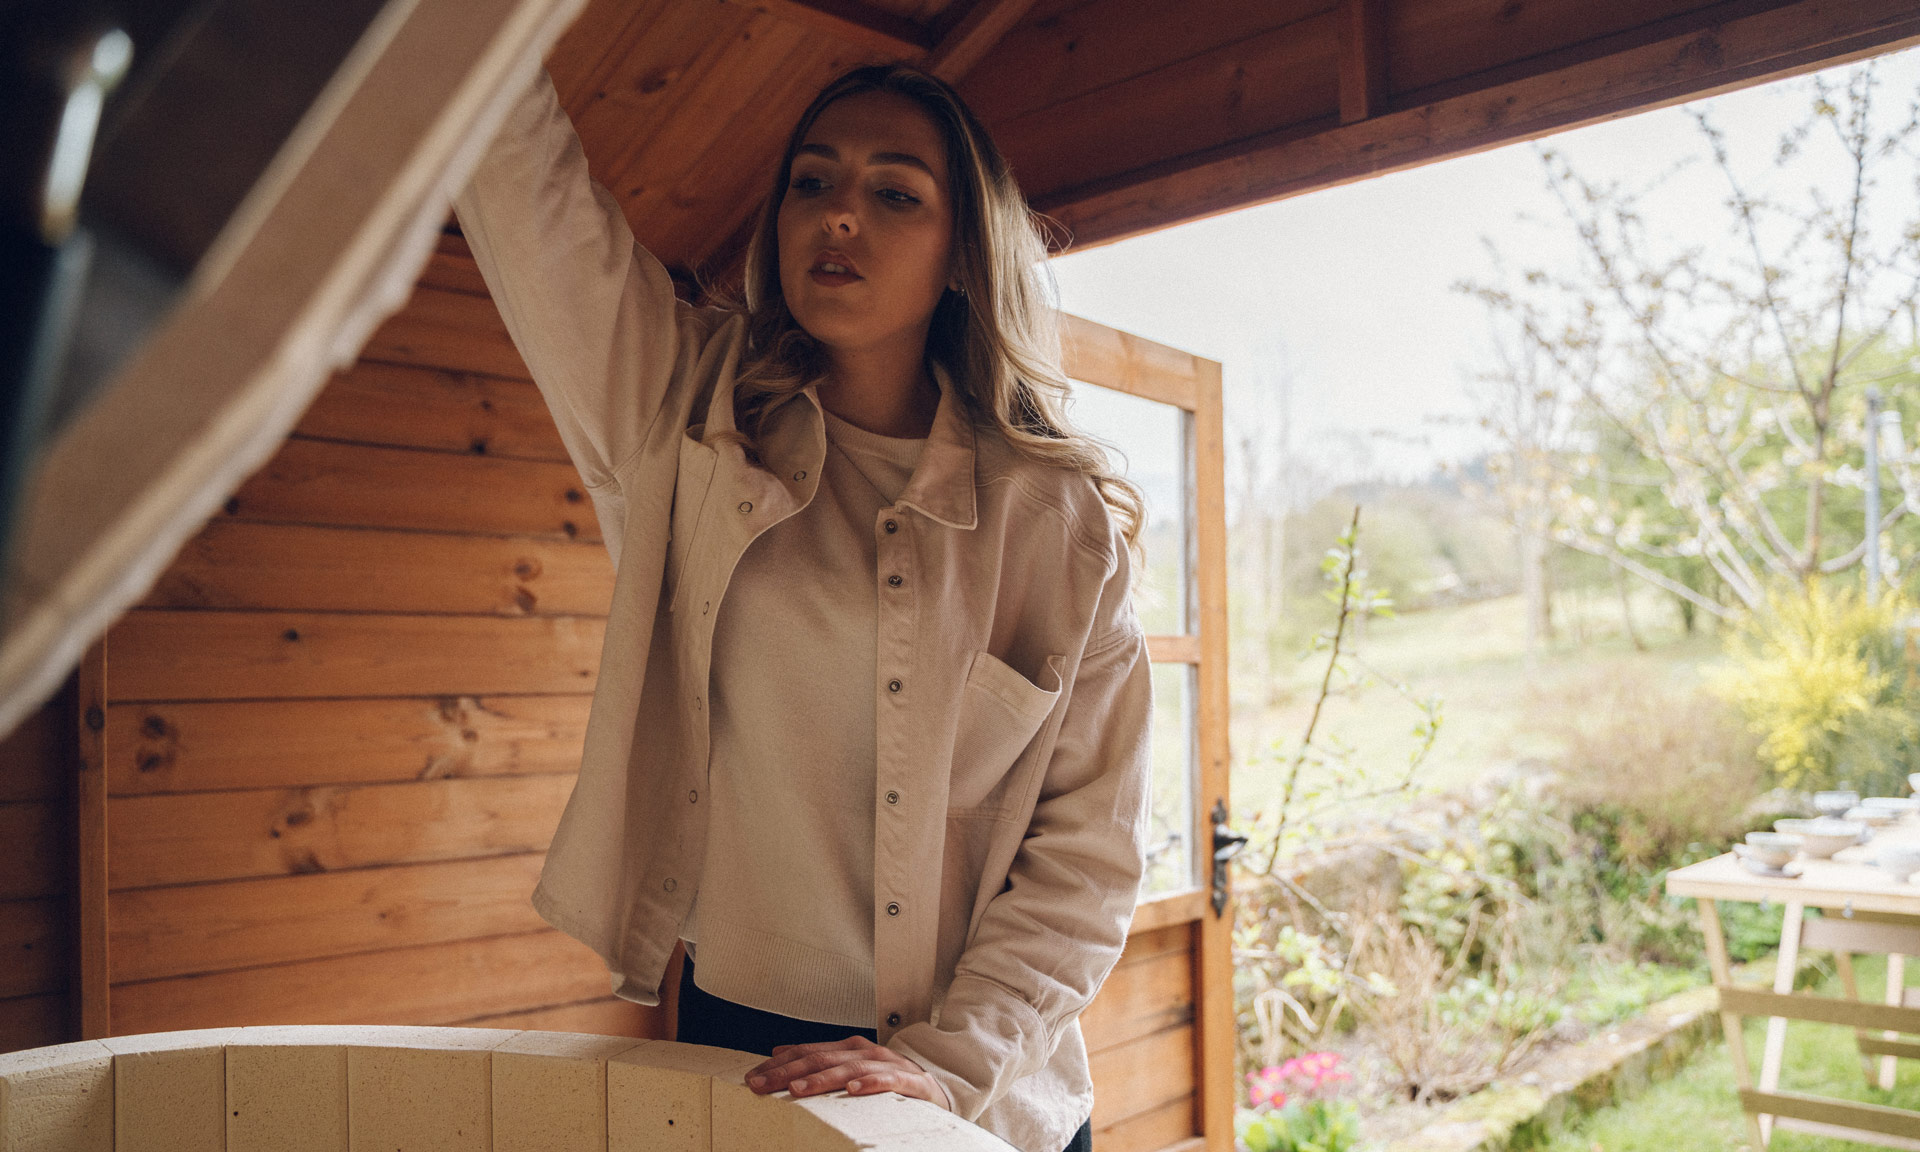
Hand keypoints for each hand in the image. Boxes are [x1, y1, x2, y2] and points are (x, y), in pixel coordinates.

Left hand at [745, 1035, 951, 1109]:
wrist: (940, 1086)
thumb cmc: (890, 1081)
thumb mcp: (852, 1068)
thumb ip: (820, 1060)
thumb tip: (779, 1051)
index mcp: (849, 1048)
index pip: (807, 1052)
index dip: (778, 1064)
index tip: (752, 1077)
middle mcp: (865, 1051)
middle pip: (821, 1059)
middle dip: (788, 1071)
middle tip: (762, 1084)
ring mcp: (888, 1065)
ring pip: (849, 1069)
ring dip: (822, 1078)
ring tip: (798, 1089)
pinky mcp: (910, 1082)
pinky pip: (889, 1081)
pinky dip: (871, 1083)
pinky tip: (854, 1089)